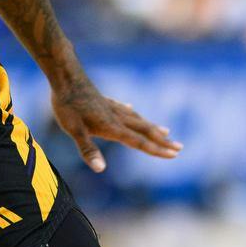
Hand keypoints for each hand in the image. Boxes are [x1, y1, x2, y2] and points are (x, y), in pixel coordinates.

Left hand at [51, 75, 182, 167]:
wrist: (65, 77)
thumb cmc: (68, 105)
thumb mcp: (73, 130)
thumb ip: (88, 150)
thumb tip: (101, 170)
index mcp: (112, 127)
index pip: (139, 142)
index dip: (157, 150)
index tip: (174, 155)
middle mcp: (117, 117)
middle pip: (145, 131)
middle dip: (163, 141)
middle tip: (180, 147)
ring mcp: (112, 108)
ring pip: (138, 119)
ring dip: (153, 128)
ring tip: (166, 132)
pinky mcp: (105, 101)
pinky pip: (124, 109)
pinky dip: (133, 113)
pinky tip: (131, 110)